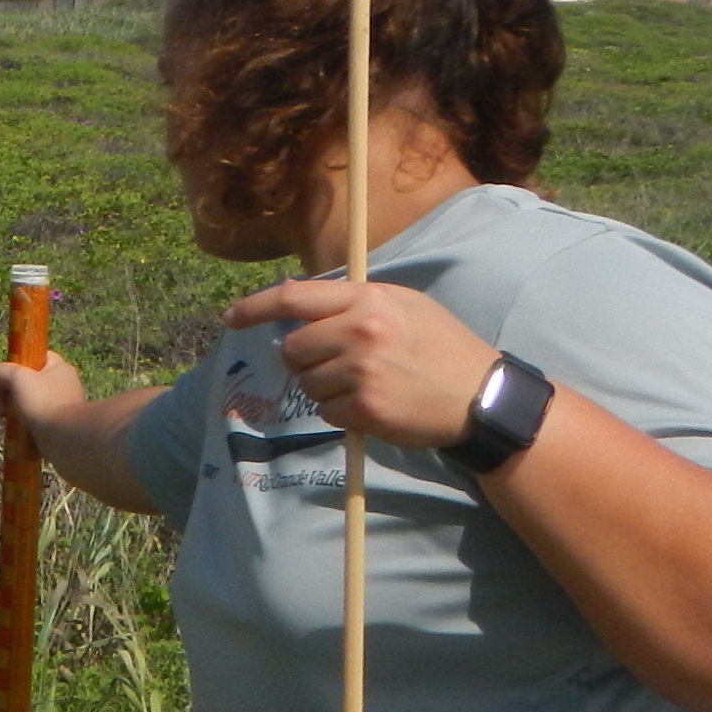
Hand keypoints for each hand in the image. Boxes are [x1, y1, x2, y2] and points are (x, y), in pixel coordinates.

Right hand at [0, 348, 90, 439]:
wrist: (64, 437)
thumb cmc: (42, 402)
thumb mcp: (17, 378)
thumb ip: (2, 371)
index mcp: (59, 368)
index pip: (37, 357)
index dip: (19, 362)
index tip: (6, 375)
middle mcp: (63, 384)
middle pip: (30, 380)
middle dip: (10, 389)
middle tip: (0, 399)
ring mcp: (62, 405)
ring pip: (30, 401)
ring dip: (12, 407)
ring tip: (1, 415)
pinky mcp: (58, 424)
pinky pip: (36, 418)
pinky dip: (23, 421)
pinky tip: (13, 427)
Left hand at [223, 278, 500, 449]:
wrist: (480, 396)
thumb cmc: (440, 347)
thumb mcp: (403, 306)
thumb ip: (351, 303)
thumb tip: (296, 303)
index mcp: (367, 300)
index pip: (293, 298)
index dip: (255, 307)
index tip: (231, 318)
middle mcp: (360, 332)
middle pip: (293, 349)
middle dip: (306, 361)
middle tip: (341, 365)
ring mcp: (361, 371)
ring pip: (307, 383)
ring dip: (327, 389)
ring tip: (369, 384)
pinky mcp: (364, 408)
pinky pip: (326, 411)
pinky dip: (343, 413)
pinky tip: (375, 405)